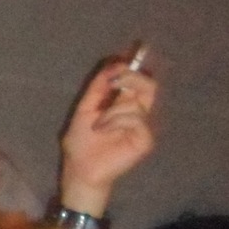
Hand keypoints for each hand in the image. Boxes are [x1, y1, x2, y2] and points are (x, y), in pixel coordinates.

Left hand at [60, 59, 157, 207]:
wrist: (80, 169)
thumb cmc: (81, 143)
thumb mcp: (85, 109)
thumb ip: (98, 88)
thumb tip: (114, 64)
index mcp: (124, 104)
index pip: (137, 79)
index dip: (132, 66)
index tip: (120, 59)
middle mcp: (137, 112)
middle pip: (149, 84)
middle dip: (131, 77)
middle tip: (115, 80)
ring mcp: (142, 126)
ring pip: (137, 102)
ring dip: (112, 110)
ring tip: (98, 124)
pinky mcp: (145, 140)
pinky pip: (136, 118)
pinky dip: (116, 120)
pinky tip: (103, 130)